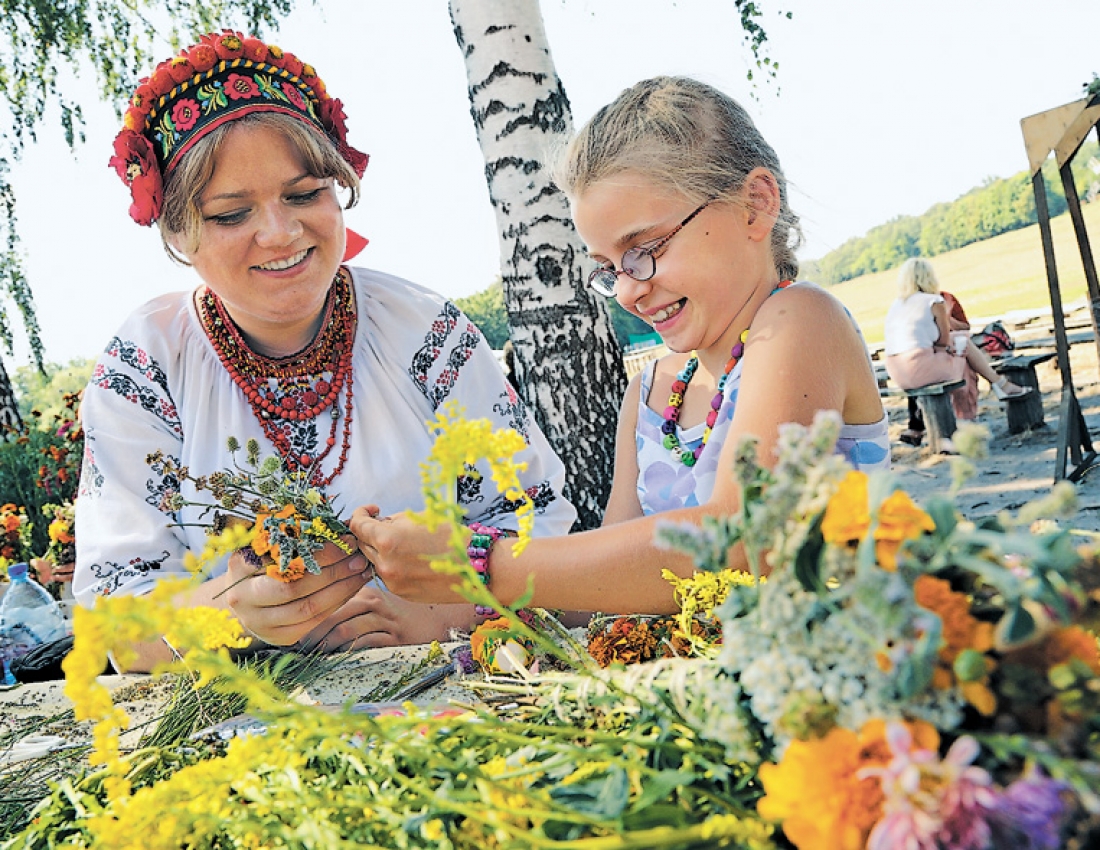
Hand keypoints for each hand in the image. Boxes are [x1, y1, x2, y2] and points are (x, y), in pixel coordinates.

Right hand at [222, 535, 370, 646]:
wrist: (244, 595)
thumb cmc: (263, 559)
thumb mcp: (269, 541)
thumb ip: (294, 534)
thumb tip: (338, 526)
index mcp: (239, 566)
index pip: (285, 560)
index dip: (319, 553)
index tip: (346, 539)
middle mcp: (244, 598)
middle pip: (295, 588)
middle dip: (333, 572)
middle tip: (359, 557)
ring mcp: (259, 623)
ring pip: (308, 609)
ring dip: (342, 589)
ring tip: (362, 571)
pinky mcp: (279, 637)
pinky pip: (314, 621)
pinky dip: (338, 603)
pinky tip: (353, 587)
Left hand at [295, 585, 473, 651]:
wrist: (443, 617)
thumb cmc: (407, 611)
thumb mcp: (380, 601)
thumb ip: (355, 605)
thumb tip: (321, 621)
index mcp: (366, 590)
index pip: (330, 600)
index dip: (310, 616)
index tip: (292, 630)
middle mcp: (374, 601)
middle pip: (333, 616)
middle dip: (311, 634)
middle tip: (295, 649)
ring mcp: (385, 619)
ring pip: (346, 631)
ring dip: (325, 646)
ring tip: (310, 657)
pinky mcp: (396, 637)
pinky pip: (366, 645)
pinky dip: (348, 654)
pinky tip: (336, 661)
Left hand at [349, 506, 467, 604]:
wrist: (476, 568)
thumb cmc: (452, 537)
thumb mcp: (420, 518)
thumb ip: (393, 520)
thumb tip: (378, 523)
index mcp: (388, 540)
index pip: (357, 525)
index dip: (360, 514)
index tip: (371, 510)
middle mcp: (385, 564)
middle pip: (362, 545)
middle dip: (370, 532)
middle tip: (385, 524)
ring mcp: (392, 582)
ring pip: (373, 561)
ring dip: (380, 550)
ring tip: (402, 543)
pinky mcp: (401, 593)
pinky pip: (388, 575)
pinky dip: (392, 565)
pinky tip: (412, 558)